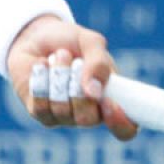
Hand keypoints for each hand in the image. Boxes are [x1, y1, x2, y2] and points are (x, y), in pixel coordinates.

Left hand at [7, 16, 137, 139]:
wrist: (37, 35)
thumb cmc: (70, 41)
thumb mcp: (90, 43)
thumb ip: (99, 64)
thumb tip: (94, 91)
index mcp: (110, 98)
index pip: (125, 129)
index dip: (120, 123)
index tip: (109, 102)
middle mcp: (88, 113)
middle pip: (87, 120)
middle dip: (78, 87)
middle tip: (76, 61)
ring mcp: (63, 116)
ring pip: (61, 109)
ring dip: (59, 76)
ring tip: (59, 55)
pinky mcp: (39, 113)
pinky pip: (40, 106)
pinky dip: (41, 79)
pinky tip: (41, 64)